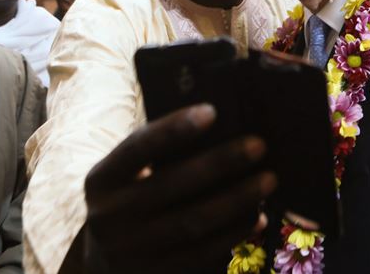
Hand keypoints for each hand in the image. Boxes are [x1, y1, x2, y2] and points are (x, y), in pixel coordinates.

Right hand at [83, 104, 276, 272]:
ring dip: (236, 199)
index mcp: (101, 180)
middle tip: (258, 145)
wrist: (104, 266)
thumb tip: (219, 126)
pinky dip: (233, 233)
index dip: (172, 129)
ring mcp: (132, 251)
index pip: (137, 147)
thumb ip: (155, 157)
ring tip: (268, 179)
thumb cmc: (129, 203)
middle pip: (171, 185)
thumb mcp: (123, 179)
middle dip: (219, 163)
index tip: (211, 111)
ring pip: (192, 222)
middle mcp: (110, 216)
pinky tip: (257, 216)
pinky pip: (203, 253)